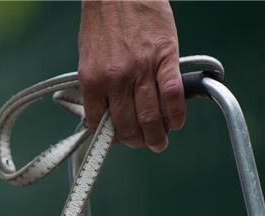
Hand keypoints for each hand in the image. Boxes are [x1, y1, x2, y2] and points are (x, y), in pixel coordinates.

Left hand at [77, 0, 183, 152]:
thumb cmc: (103, 21)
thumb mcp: (88, 57)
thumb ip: (96, 84)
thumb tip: (104, 110)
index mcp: (92, 80)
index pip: (99, 122)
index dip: (109, 137)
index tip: (117, 140)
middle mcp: (115, 79)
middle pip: (126, 125)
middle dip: (136, 142)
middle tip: (144, 144)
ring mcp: (141, 70)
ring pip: (149, 116)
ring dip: (155, 135)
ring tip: (159, 142)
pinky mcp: (164, 57)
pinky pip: (171, 95)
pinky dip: (175, 114)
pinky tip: (176, 123)